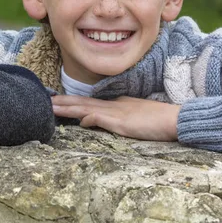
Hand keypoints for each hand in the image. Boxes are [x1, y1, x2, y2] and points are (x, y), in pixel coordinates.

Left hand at [51, 95, 179, 141]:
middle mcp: (114, 105)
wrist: (176, 119)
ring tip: (52, 107)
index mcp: (116, 105)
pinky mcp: (124, 122)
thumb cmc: (158, 121)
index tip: (56, 101)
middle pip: (83, 103)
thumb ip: (113, 119)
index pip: (89, 103)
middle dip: (63, 102)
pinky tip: (81, 121)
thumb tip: (91, 120)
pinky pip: (104, 119)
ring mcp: (118, 112)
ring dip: (69, 107)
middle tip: (45, 100)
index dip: (71, 102)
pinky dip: (91, 118)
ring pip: (88, 108)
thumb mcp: (131, 120)